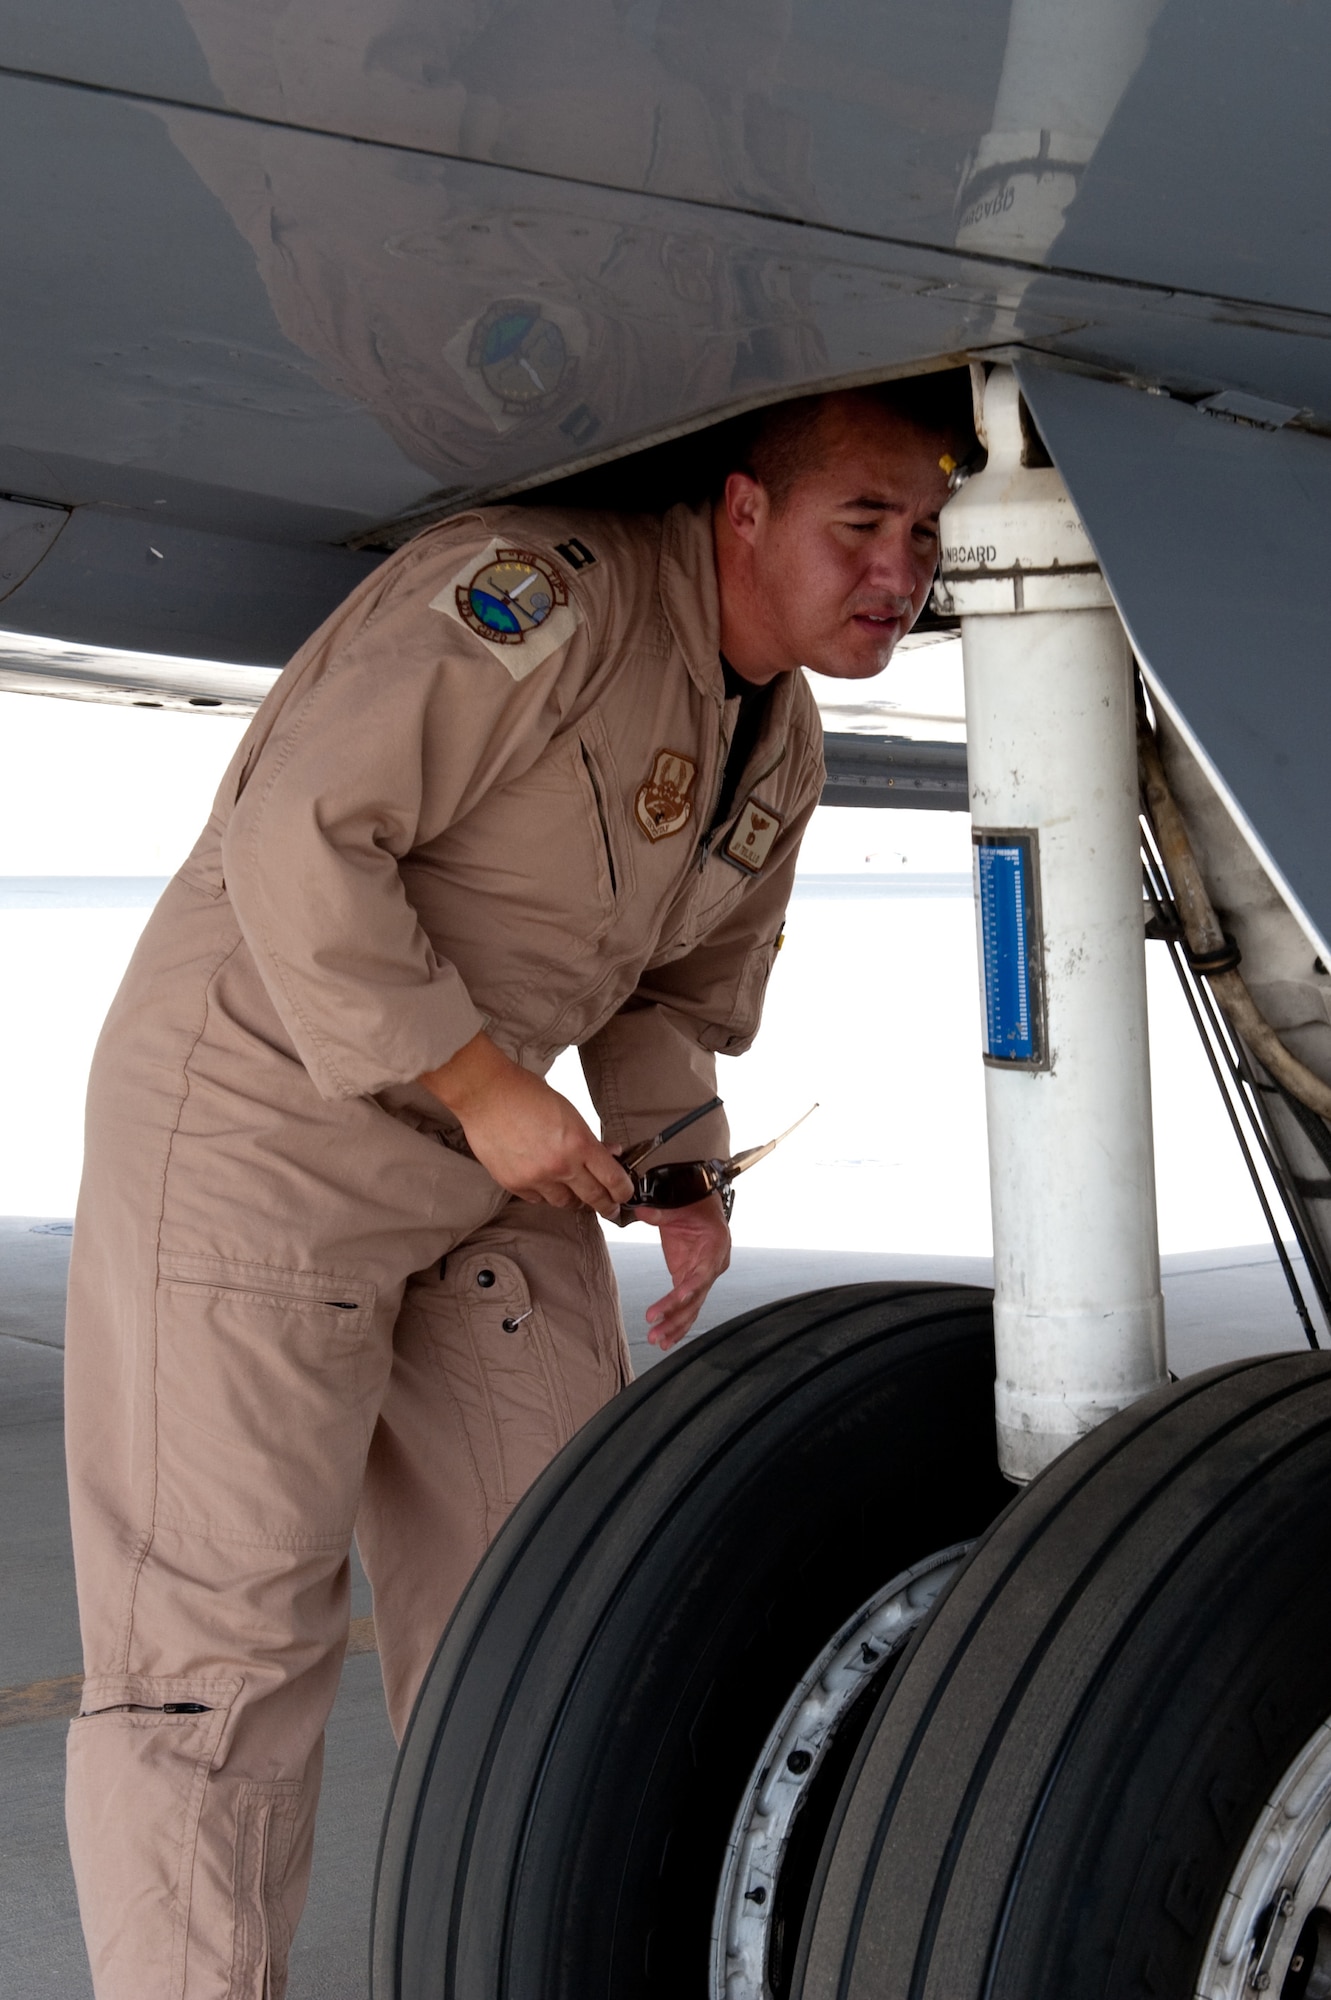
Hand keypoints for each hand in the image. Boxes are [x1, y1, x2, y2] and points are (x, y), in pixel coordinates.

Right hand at [420, 1033, 631, 1216]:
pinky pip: (537, 1199)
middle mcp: (560, 1166)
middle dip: (605, 1206)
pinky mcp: (513, 1184)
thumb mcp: (569, 1112)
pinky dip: (544, 1192)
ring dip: (572, 1198)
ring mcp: (536, 1178)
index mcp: (579, 1144)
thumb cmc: (527, 1095)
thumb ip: (589, 1139)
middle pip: (593, 1199)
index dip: (623, 1192)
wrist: (486, 1094)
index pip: (613, 1180)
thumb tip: (610, 1154)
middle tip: (609, 1208)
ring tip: (573, 1189)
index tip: (624, 1196)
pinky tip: (543, 1179)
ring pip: (564, 1203)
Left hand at [633, 1192, 730, 1350]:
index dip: (689, 1289)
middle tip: (656, 1330)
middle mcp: (712, 1267)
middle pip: (696, 1298)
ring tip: (656, 1340)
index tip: (676, 1300)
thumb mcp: (680, 1206)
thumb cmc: (696, 1205)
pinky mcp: (690, 1280)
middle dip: (676, 1317)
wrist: (703, 1205)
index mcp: (716, 1247)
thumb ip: (662, 1213)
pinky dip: (677, 1323)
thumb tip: (643, 1212)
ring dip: (674, 1326)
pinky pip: (686, 1306)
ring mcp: (702, 1276)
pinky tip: (665, 1339)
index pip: (703, 1274)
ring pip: (692, 1308)